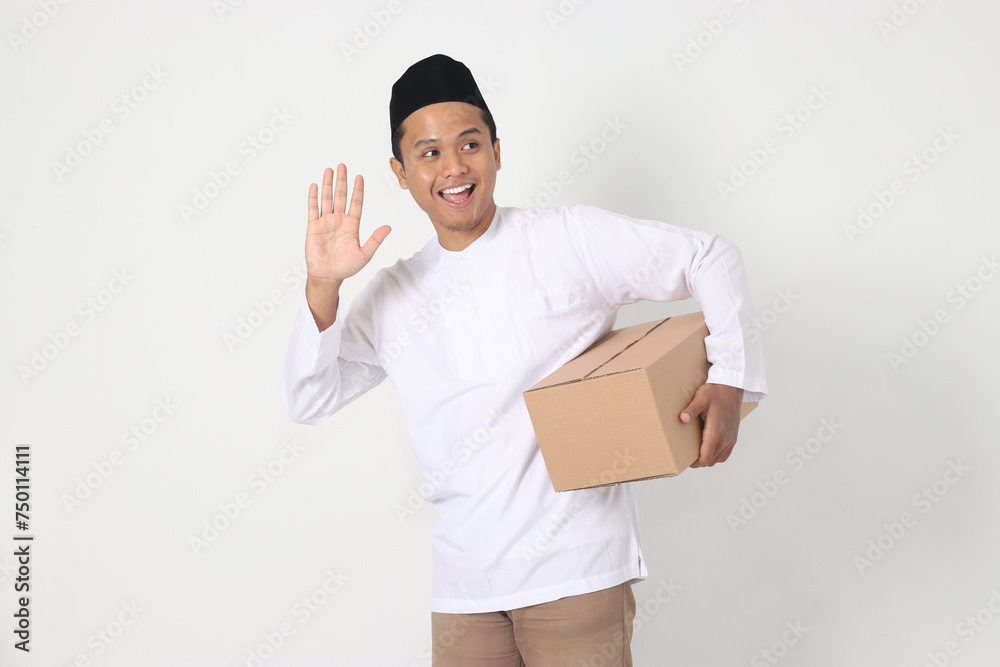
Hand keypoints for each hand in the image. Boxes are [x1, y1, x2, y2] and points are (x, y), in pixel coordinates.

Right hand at [306, 164, 389, 283]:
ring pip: (327, 199)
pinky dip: (314, 197)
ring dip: (328, 184)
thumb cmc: (346, 267)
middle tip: (342, 166)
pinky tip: (315, 186)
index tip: (359, 177)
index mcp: (352, 225)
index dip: (358, 190)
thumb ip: (375, 240)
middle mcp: (339, 220)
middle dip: (342, 181)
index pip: (356, 203)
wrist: (328, 276)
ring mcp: (326, 222)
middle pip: (341, 196)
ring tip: (329, 170)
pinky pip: (313, 209)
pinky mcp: (313, 227)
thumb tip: (388, 228)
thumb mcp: (365, 254)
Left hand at [680, 383, 742, 467]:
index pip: (706, 457)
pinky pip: (725, 454)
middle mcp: (726, 438)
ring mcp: (731, 439)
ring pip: (719, 459)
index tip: (685, 460)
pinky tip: (708, 448)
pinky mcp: (733, 437)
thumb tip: (683, 418)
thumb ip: (692, 409)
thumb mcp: (701, 398)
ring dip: (708, 458)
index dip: (695, 463)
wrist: (731, 388)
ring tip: (696, 452)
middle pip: (711, 461)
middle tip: (686, 455)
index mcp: (716, 432)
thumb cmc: (716, 392)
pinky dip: (716, 455)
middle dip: (698, 461)